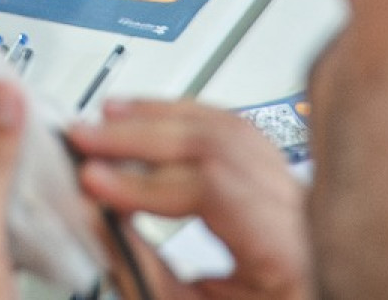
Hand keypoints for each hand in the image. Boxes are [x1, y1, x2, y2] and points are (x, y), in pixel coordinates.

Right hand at [69, 99, 310, 299]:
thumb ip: (142, 268)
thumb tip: (94, 214)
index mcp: (289, 255)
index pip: (214, 188)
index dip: (145, 181)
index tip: (94, 181)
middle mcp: (301, 215)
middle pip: (219, 144)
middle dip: (141, 137)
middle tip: (86, 139)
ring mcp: (294, 195)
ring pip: (228, 127)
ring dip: (159, 119)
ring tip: (108, 120)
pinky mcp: (279, 185)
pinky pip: (235, 133)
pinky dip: (184, 121)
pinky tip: (150, 120)